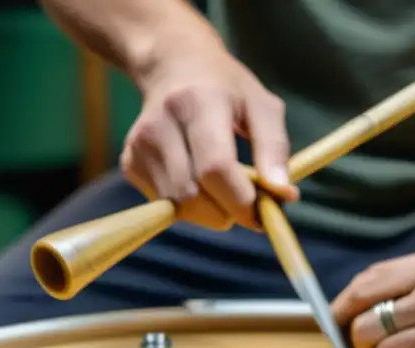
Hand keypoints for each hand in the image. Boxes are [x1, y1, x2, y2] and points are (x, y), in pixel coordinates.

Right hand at [120, 46, 298, 230]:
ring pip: (178, 206)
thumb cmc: (228, 90)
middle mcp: (161, 123)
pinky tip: (198, 180)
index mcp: (198, 102)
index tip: (262, 214)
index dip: (240, 200)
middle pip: (193, 195)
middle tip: (247, 202)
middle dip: (227, 212)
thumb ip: (275, 149)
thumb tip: (284, 195)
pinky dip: (190, 206)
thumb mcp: (263, 106)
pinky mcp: (129, 162)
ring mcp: (139, 144)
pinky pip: (166, 204)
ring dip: (210, 212)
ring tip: (224, 187)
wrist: (172, 65)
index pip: (215, 167)